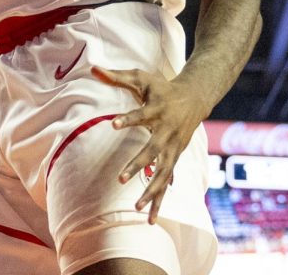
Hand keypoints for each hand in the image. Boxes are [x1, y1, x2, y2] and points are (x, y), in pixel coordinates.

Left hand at [92, 65, 205, 223]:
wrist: (195, 98)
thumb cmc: (162, 88)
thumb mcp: (141, 77)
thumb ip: (117, 76)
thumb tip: (92, 68)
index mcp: (157, 110)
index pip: (141, 115)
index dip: (128, 119)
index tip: (112, 123)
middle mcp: (167, 132)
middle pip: (152, 151)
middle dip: (137, 165)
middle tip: (120, 178)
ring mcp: (173, 148)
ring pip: (163, 174)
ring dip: (151, 191)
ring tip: (135, 208)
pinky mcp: (175, 158)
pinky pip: (167, 183)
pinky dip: (160, 200)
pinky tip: (151, 219)